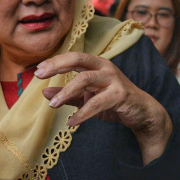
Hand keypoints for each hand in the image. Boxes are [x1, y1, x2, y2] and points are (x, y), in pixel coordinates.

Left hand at [36, 52, 172, 163]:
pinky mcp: (119, 95)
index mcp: (97, 64)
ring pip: (85, 80)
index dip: (55, 61)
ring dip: (66, 92)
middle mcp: (105, 67)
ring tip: (52, 105)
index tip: (38, 70)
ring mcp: (113, 79)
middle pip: (78, 60)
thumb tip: (44, 92)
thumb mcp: (87, 98)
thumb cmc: (113, 102)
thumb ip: (68, 95)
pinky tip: (72, 122)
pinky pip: (96, 103)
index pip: (73, 57)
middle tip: (39, 76)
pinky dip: (82, 113)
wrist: (141, 112)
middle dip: (57, 66)